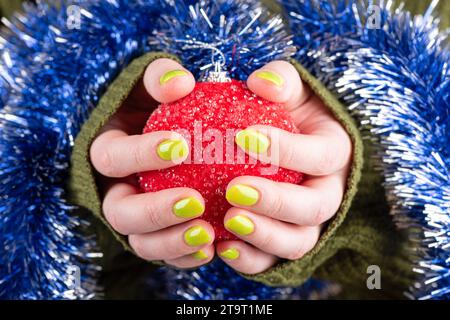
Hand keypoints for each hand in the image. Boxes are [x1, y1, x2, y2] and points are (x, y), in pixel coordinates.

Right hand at [90, 58, 215, 267]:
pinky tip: (214, 248)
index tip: (180, 146)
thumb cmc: (166, 106)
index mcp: (110, 152)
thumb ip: (162, 77)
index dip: (140, 155)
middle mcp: (116, 189)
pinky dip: (185, 255)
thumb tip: (180, 82)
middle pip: (119, 211)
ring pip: (140, 242)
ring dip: (171, 241)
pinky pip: (166, 254)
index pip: (110, 157)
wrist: (177, 133)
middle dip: (154, 210)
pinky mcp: (157, 236)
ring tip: (208, 233)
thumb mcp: (159, 84)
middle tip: (196, 200)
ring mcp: (136, 218)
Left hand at [216, 61, 351, 273]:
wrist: (288, 142)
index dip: (287, 150)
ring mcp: (308, 222)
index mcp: (333, 153)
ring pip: (299, 242)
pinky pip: (274, 260)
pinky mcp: (285, 241)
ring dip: (265, 236)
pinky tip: (223, 248)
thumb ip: (280, 81)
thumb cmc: (285, 113)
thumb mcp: (288, 90)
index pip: (320, 155)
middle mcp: (328, 192)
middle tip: (235, 189)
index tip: (244, 137)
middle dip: (277, 201)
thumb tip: (263, 83)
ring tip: (229, 221)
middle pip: (314, 207)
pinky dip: (252, 259)